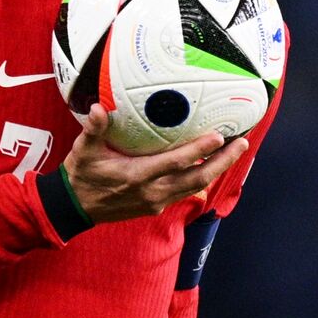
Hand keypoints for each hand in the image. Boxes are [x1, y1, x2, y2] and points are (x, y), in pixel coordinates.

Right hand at [62, 105, 248, 223]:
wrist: (75, 208)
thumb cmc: (81, 176)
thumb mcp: (83, 151)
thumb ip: (93, 130)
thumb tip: (98, 108)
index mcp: (138, 176)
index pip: (176, 163)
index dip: (199, 151)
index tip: (219, 136)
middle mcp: (153, 192)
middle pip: (197, 178)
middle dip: (223, 161)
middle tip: (242, 142)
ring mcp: (157, 201)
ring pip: (196, 186)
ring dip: (218, 169)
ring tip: (236, 150)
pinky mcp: (157, 206)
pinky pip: (186, 191)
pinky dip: (203, 177)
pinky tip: (214, 164)